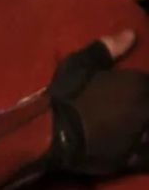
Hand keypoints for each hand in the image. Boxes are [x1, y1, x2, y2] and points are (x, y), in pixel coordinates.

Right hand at [49, 29, 148, 174]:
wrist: (52, 132)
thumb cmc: (66, 93)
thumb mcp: (81, 63)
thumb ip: (108, 48)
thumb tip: (132, 33)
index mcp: (138, 85)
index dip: (142, 86)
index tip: (136, 88)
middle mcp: (145, 110)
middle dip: (144, 106)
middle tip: (131, 106)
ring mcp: (140, 137)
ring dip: (145, 128)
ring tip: (137, 126)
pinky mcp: (131, 158)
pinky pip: (145, 155)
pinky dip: (142, 149)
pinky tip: (136, 146)